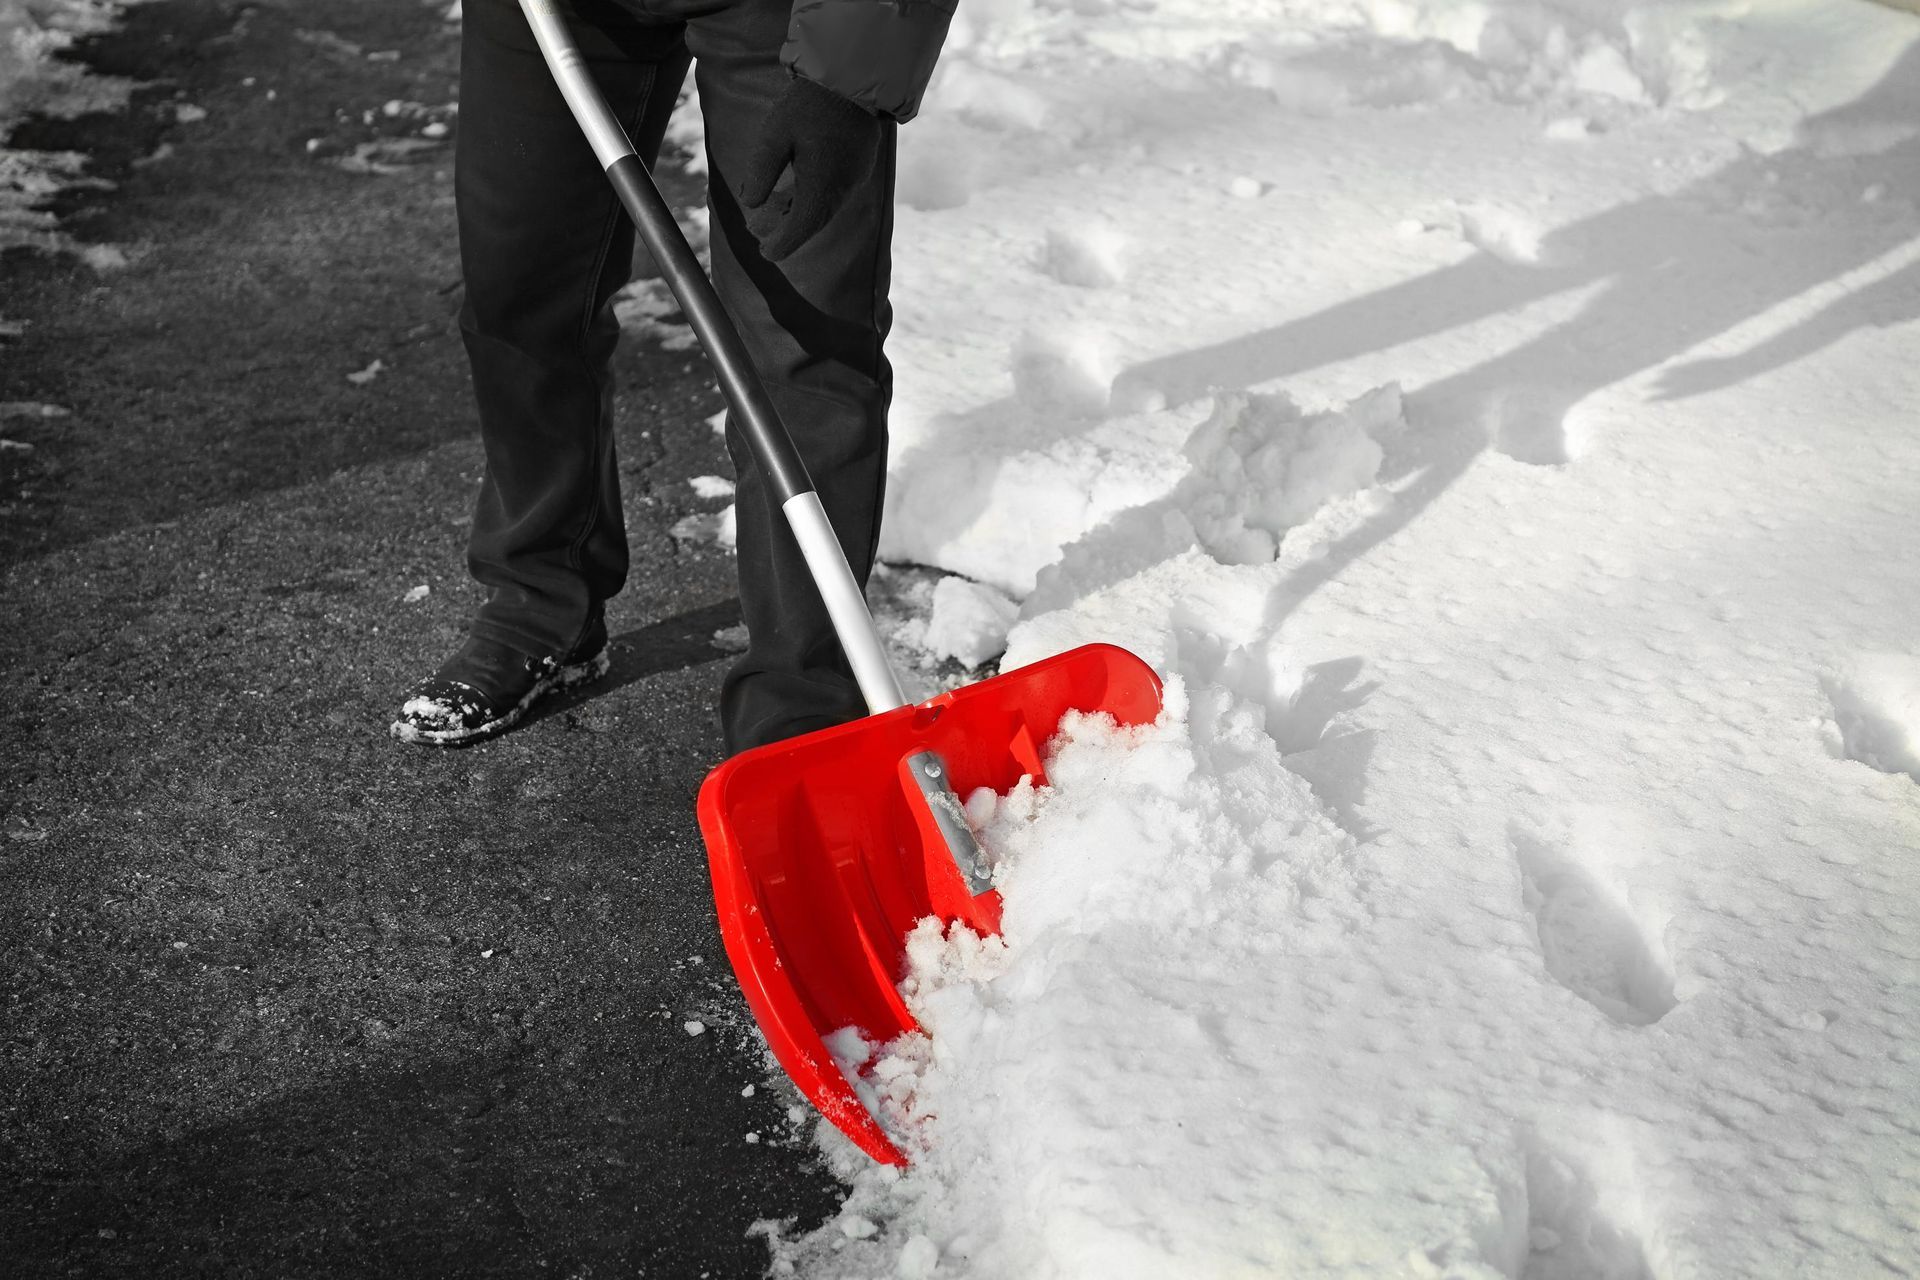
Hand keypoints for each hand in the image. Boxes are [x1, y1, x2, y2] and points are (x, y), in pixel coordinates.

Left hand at [737, 75, 882, 261]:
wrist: (851, 77)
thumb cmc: (808, 104)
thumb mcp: (774, 135)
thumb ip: (761, 172)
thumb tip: (752, 203)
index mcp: (822, 185)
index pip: (802, 227)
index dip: (783, 244)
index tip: (766, 253)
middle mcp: (843, 188)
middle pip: (816, 222)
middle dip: (791, 233)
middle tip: (764, 238)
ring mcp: (856, 177)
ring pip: (827, 208)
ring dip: (804, 216)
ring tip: (778, 214)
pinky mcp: (860, 166)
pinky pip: (837, 193)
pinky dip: (817, 200)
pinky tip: (799, 191)